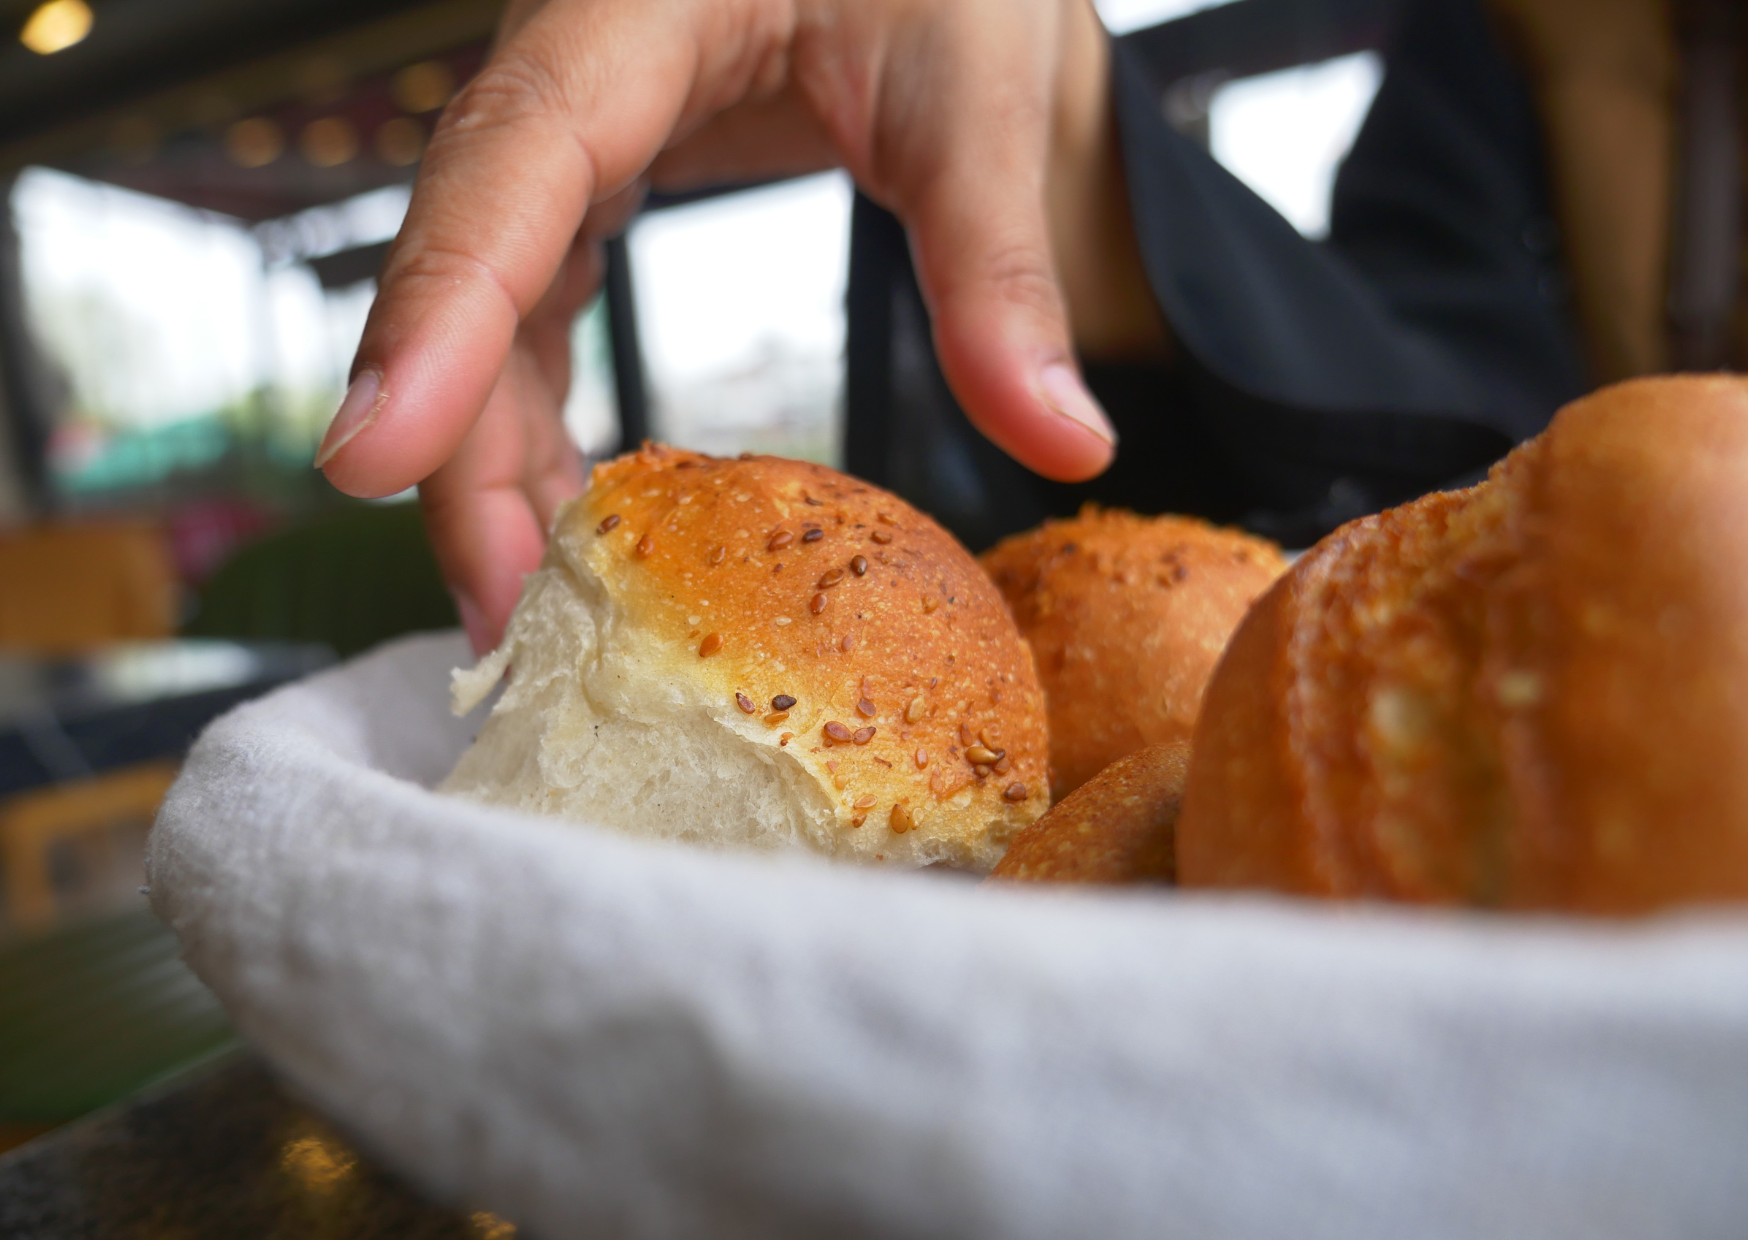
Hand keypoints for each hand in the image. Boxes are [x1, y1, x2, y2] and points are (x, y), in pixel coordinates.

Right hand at [318, 0, 1159, 651]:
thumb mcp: (980, 97)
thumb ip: (1001, 267)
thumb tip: (1066, 439)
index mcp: (637, 11)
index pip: (508, 161)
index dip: (433, 316)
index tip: (374, 459)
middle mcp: (571, 72)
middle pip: (470, 265)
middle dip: (461, 448)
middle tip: (501, 618)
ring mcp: (570, 136)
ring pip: (486, 309)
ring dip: (491, 461)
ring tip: (526, 612)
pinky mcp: (592, 185)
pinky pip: (531, 318)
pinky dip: (537, 427)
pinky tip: (565, 522)